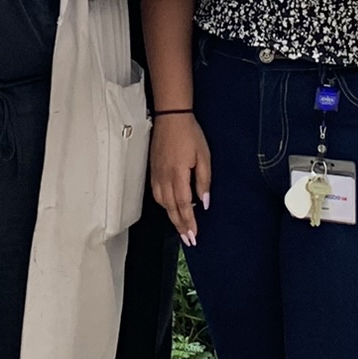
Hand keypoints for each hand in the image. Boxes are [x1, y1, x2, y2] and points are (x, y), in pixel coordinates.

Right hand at [149, 111, 211, 244]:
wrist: (171, 117)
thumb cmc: (190, 135)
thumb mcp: (204, 157)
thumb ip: (203, 181)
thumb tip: (204, 203)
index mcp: (178, 175)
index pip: (184, 206)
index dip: (189, 222)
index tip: (194, 236)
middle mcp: (165, 178)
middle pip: (171, 208)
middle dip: (180, 226)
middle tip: (188, 240)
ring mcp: (157, 174)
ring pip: (162, 203)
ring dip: (171, 217)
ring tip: (180, 228)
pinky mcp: (153, 170)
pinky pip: (156, 194)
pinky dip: (163, 205)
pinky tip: (169, 208)